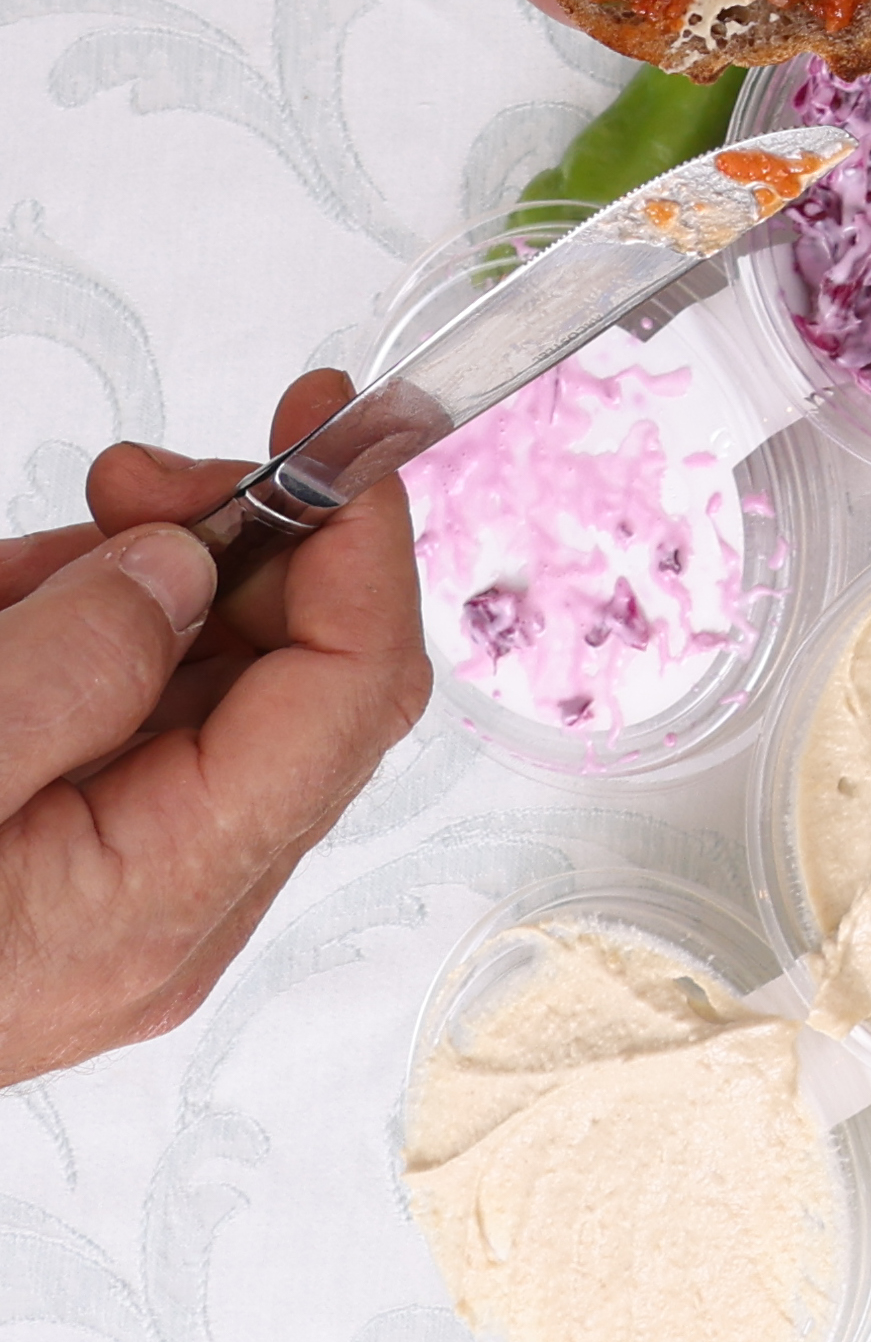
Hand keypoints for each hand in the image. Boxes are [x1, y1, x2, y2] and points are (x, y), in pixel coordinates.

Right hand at [0, 374, 433, 1084]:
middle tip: (120, 485)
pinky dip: (64, 649)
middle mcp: (169, 912)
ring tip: (6, 591)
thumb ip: (64, 669)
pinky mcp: (57, 874)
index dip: (364, 545)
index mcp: (158, 898)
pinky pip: (111, 729)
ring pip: (199, 692)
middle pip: (297, 685)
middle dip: (231, 556)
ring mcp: (118, 900)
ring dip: (123, 600)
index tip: (331, 428)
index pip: (349, 697)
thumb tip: (182, 568)